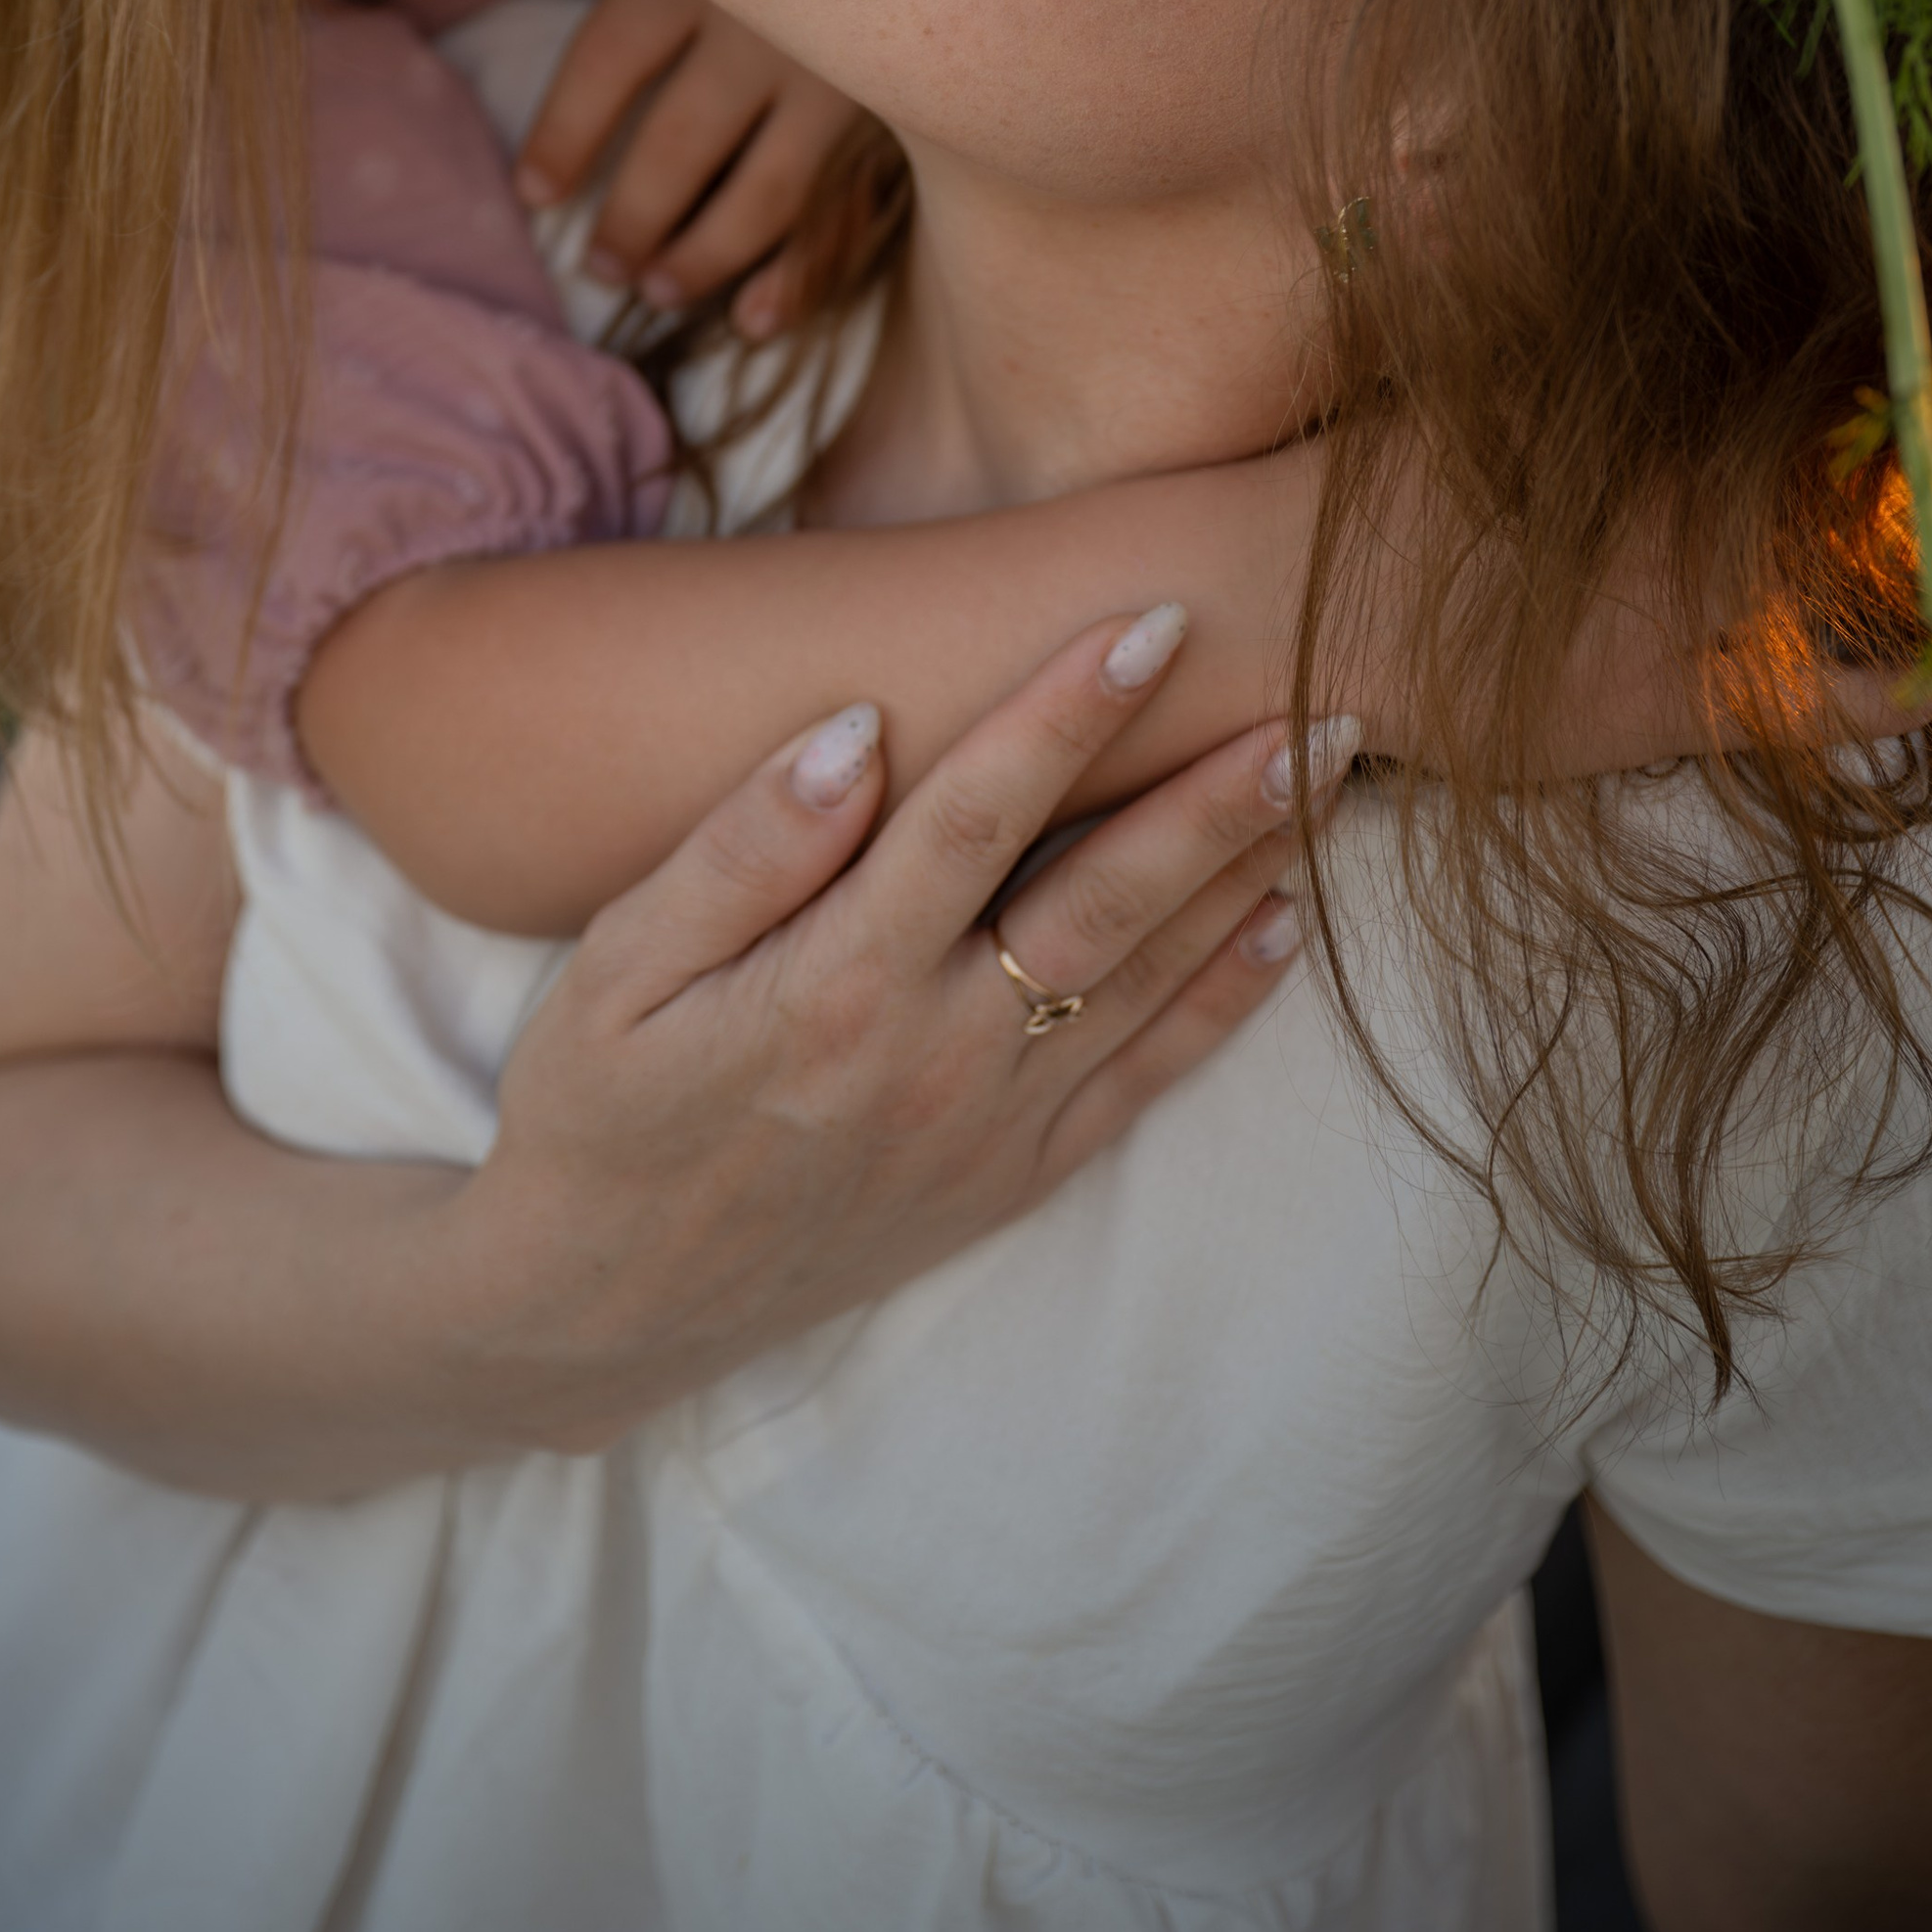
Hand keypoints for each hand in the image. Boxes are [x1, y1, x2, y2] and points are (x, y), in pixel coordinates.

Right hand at [455, 607, 1333, 1446]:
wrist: (599, 1312)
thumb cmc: (594, 1109)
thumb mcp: (616, 969)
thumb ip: (739, 849)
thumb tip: (856, 727)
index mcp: (834, 986)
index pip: (977, 816)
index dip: (1067, 712)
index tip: (1151, 619)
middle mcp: (935, 1059)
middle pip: (1108, 897)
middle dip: (1220, 792)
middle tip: (1325, 699)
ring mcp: (987, 1129)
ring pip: (1151, 979)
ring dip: (1252, 873)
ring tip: (1337, 777)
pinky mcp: (1009, 1180)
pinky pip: (1143, 1079)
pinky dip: (1227, 1002)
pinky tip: (1292, 925)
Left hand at [512, 0, 859, 323]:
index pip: (609, 58)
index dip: (563, 132)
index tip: (535, 192)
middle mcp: (769, 23)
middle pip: (678, 142)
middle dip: (633, 215)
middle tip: (601, 264)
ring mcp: (844, 78)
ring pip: (762, 194)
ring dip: (704, 256)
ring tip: (660, 291)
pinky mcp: (909, 117)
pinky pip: (849, 215)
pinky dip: (801, 277)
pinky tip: (756, 319)